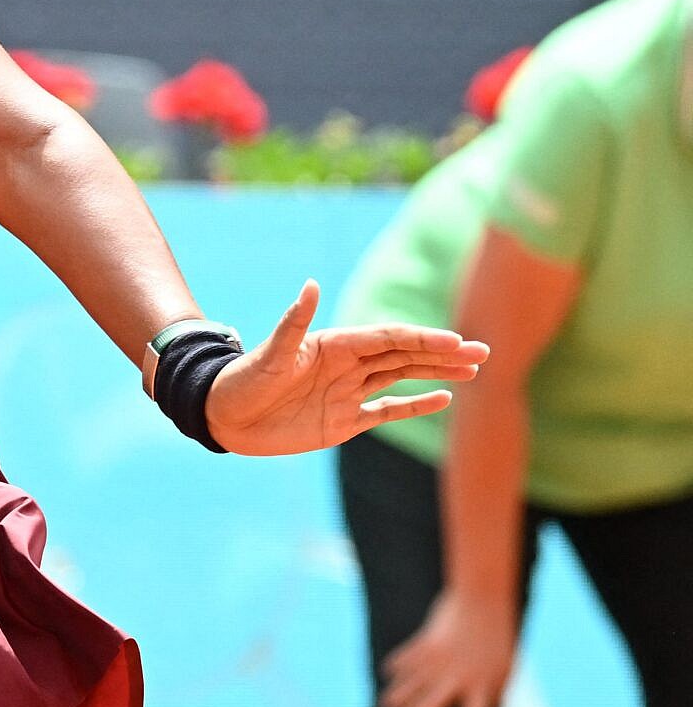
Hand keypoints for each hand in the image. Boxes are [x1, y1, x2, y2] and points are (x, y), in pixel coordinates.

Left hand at [199, 281, 489, 455]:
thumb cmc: (242, 380)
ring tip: (473, 370)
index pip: (387, 339)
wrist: (223, 417)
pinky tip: (442, 398)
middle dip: (442, 354)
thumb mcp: (270, 353)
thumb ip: (294, 321)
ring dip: (436, 374)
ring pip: (401, 378)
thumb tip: (311, 285)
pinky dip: (414, 405)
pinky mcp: (343, 421)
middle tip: (483, 352)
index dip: (421, 340)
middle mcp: (346, 366)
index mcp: (333, 345)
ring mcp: (347, 393)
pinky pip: (386, 410)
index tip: (455, 342)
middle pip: (403, 356)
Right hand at [379, 587, 518, 706]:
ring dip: (397, 697)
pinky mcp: (425, 643)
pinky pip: (406, 659)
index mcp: (484, 686)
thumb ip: (498, 694)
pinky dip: (397, 668)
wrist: (483, 600)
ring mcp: (440, 659)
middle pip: (431, 705)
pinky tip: (389, 675)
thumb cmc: (499, 639)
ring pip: (412, 683)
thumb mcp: (506, 670)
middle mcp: (459, 676)